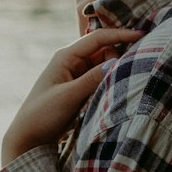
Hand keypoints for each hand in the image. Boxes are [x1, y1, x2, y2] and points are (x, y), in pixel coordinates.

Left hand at [2, 27, 142, 166]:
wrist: (28, 137)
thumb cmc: (42, 115)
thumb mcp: (68, 97)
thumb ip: (92, 79)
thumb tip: (116, 63)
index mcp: (66, 56)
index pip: (98, 38)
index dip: (120, 34)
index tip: (143, 34)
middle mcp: (72, 61)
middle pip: (105, 50)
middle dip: (118, 58)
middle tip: (124, 77)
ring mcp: (77, 74)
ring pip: (105, 64)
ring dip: (114, 71)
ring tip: (121, 85)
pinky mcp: (80, 88)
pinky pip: (101, 78)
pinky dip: (109, 81)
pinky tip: (116, 90)